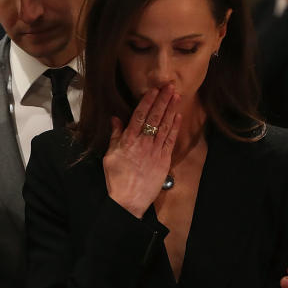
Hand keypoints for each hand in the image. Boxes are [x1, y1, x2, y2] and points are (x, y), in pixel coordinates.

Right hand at [103, 84, 181, 218]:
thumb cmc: (116, 179)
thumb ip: (115, 136)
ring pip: (165, 125)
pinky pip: (170, 140)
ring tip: (177, 96)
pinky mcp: (164, 160)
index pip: (139, 116)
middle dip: (162, 100)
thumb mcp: (109, 156)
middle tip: (170, 86)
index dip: (148, 101)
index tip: (154, 90)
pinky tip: (178, 116)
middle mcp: (143, 142)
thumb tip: (116, 119)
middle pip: (154, 117)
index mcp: (128, 140)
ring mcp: (155, 150)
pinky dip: (174, 127)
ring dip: (171, 109)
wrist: (128, 200)